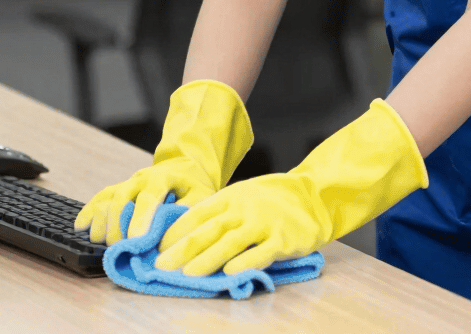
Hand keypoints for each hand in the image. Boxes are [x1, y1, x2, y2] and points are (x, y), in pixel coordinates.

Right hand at [73, 79, 253, 243]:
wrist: (184, 166)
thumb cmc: (194, 185)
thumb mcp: (201, 196)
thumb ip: (187, 214)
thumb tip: (171, 241)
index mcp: (163, 177)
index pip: (148, 197)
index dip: (140, 219)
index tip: (134, 240)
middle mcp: (141, 178)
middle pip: (122, 198)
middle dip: (118, 225)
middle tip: (120, 247)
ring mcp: (127, 183)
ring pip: (107, 199)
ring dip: (102, 222)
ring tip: (102, 243)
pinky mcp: (117, 189)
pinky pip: (99, 198)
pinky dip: (89, 212)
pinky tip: (80, 226)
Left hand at [155, 170, 332, 275]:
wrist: (313, 196)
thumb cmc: (272, 199)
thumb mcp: (243, 196)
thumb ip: (220, 213)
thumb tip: (185, 236)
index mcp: (231, 196)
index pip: (198, 213)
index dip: (177, 230)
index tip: (157, 247)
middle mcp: (245, 208)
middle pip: (210, 229)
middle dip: (183, 248)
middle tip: (161, 265)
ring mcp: (264, 223)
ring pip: (231, 242)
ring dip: (207, 259)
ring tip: (188, 274)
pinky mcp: (283, 239)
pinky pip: (261, 252)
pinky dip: (244, 263)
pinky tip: (230, 274)